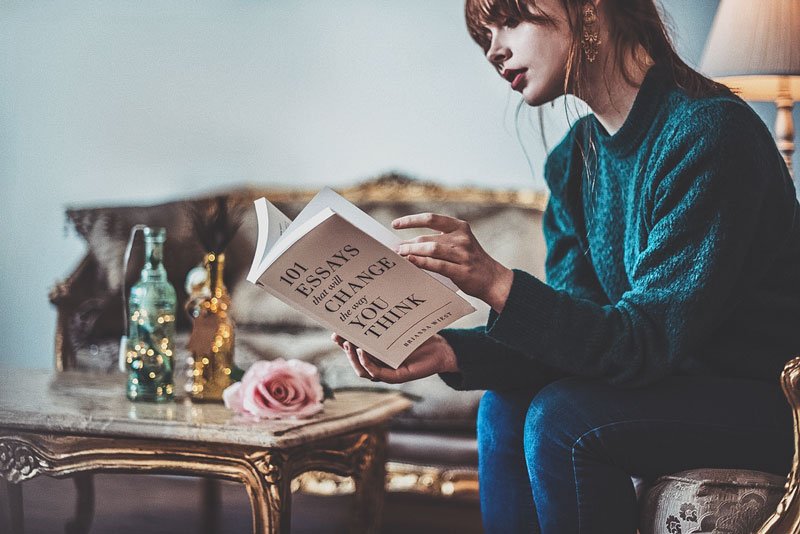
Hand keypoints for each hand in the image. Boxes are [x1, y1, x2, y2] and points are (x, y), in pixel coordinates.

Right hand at [331, 333, 457, 383]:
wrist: (442, 348)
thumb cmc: (419, 337)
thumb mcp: (398, 327)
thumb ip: (383, 321)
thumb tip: (367, 301)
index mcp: (376, 353)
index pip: (354, 349)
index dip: (342, 342)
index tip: (334, 331)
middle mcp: (379, 364)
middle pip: (354, 360)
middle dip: (345, 349)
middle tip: (339, 337)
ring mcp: (387, 372)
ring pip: (362, 370)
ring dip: (353, 358)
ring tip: (349, 344)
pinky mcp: (397, 377)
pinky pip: (378, 374)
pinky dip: (367, 364)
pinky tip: (362, 352)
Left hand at [392, 212, 512, 311]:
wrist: (493, 279)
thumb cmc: (470, 261)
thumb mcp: (459, 244)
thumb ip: (439, 240)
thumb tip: (408, 243)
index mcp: (460, 227)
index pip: (431, 219)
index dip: (411, 220)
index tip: (395, 224)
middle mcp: (462, 238)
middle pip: (428, 237)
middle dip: (408, 243)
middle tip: (394, 248)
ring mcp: (462, 254)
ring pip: (431, 249)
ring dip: (412, 251)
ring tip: (400, 255)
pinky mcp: (461, 270)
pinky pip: (436, 264)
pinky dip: (421, 262)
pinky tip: (411, 262)